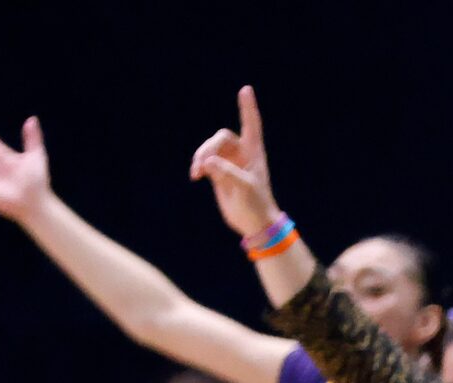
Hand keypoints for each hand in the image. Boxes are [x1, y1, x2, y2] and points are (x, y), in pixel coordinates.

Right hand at [188, 85, 279, 240]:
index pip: (251, 125)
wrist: (254, 223)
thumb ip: (227, 172)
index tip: (246, 90)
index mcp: (254, 152)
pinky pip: (204, 162)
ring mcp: (229, 162)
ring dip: (201, 157)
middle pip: (220, 138)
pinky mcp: (218, 173)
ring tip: (197, 173)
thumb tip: (207, 162)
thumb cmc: (257, 204)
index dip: (247, 108)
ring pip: (209, 149)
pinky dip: (199, 166)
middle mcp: (241, 153)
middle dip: (209, 148)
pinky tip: (196, 176)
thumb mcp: (244, 187)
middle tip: (202, 163)